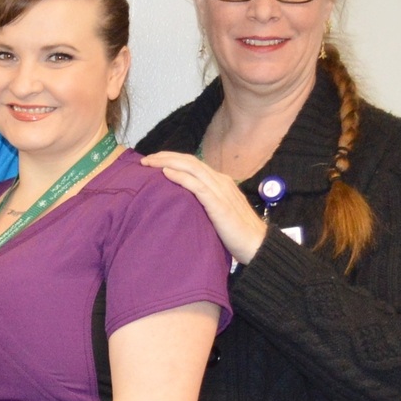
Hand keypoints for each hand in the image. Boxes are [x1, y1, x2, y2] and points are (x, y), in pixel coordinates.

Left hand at [142, 151, 268, 265]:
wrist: (256, 243)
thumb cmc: (235, 231)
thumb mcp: (217, 210)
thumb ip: (203, 201)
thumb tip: (181, 201)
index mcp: (220, 181)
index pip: (193, 164)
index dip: (172, 159)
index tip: (152, 161)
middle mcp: (220, 181)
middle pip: (189, 162)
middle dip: (165, 157)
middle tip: (144, 160)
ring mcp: (220, 191)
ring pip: (191, 169)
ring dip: (168, 163)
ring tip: (149, 163)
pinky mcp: (219, 204)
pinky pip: (197, 186)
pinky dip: (180, 177)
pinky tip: (166, 174)